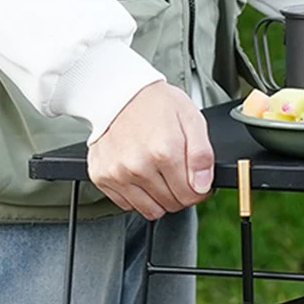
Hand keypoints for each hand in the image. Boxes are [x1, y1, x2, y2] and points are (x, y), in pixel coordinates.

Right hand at [87, 82, 214, 219]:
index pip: (190, 195)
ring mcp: (117, 173)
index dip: (198, 190)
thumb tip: (202, 186)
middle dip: (179, 193)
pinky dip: (137, 195)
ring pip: (151, 210)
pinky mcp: (101, 177)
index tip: (194, 179)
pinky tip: (138, 173)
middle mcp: (138, 166)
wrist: (118, 92)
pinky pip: (127, 204)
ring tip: (157, 173)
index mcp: (164, 151)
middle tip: (175, 171)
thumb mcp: (191, 119)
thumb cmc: (156, 105)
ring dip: (158, 197)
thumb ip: (202, 155)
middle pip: (172, 204)